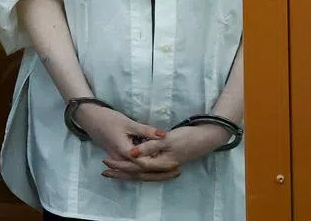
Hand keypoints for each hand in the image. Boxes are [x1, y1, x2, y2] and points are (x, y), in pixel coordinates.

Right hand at [73, 105, 177, 181]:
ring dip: (153, 173)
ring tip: (169, 172)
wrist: (90, 119)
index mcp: (125, 152)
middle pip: (143, 172)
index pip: (147, 164)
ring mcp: (118, 161)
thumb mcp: (129, 123)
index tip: (176, 164)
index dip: (162, 165)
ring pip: (138, 173)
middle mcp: (121, 160)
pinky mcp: (117, 159)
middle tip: (177, 171)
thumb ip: (146, 131)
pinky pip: (132, 169)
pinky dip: (143, 170)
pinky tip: (154, 171)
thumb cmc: (109, 119)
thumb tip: (164, 135)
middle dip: (161, 173)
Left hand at [105, 124, 230, 180]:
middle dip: (120, 173)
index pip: (136, 168)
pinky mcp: (166, 162)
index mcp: (161, 164)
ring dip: (127, 173)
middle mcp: (162, 168)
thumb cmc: (187, 137)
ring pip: (141, 173)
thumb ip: (149, 147)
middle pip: (137, 173)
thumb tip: (132, 154)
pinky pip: (147, 170)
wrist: (207, 136)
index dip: (121, 166)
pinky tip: (130, 167)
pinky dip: (136, 170)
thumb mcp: (167, 140)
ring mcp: (164, 166)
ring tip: (112, 172)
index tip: (106, 163)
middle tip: (104, 171)